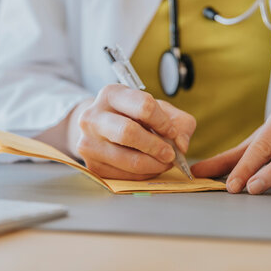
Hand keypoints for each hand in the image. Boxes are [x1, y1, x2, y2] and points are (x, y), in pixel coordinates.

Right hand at [70, 84, 195, 179]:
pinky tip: (149, 167)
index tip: (172, 132)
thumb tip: (181, 145)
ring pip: (129, 160)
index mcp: (111, 94)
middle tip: (170, 154)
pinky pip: (125, 176)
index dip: (163, 122)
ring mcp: (89, 143)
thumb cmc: (133, 116)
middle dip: (156, 146)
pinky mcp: (92, 166)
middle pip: (128, 132)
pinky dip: (144, 174)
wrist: (100, 129)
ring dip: (154, 165)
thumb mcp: (157, 109)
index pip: (143, 106)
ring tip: (164, 162)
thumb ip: (179, 122)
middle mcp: (93, 117)